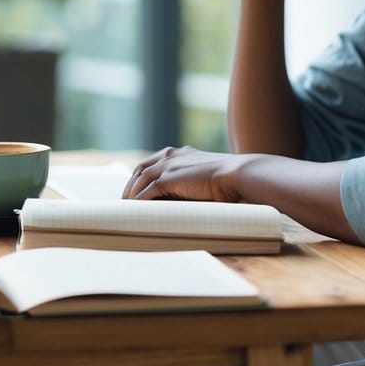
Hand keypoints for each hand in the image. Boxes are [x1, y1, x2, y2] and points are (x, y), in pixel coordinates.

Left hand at [122, 146, 247, 201]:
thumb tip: (184, 200)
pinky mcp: (168, 177)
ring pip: (139, 180)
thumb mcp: (206, 179)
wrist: (238, 175)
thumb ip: (192, 184)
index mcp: (181, 153)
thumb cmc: (230, 181)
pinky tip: (136, 212)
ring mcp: (169, 164)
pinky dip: (138, 202)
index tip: (135, 191)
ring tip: (126, 211)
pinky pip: (146, 192)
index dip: (140, 177)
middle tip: (125, 203)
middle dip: (130, 185)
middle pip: (140, 169)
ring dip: (131, 195)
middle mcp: (172, 155)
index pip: (152, 163)